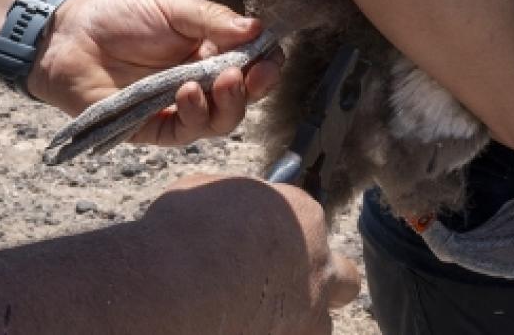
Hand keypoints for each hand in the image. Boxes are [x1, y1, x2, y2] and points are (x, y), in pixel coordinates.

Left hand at [29, 0, 281, 145]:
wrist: (67, 35)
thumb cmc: (118, 15)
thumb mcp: (171, 7)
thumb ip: (213, 20)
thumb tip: (258, 29)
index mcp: (210, 49)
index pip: (252, 63)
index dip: (267, 63)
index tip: (270, 57)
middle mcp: (201, 82)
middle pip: (244, 97)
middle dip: (256, 87)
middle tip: (253, 73)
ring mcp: (179, 108)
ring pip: (221, 121)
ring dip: (229, 104)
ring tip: (222, 80)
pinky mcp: (154, 128)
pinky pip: (186, 131)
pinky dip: (195, 114)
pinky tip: (189, 91)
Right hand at [140, 175, 360, 334]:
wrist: (170, 291)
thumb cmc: (182, 234)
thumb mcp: (210, 193)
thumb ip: (242, 202)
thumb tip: (240, 208)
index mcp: (302, 218)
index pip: (307, 219)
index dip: (282, 230)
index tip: (259, 238)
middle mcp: (318, 265)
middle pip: (343, 276)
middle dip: (321, 280)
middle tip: (282, 284)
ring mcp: (309, 314)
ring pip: (319, 322)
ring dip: (296, 318)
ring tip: (253, 315)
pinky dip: (271, 334)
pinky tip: (238, 326)